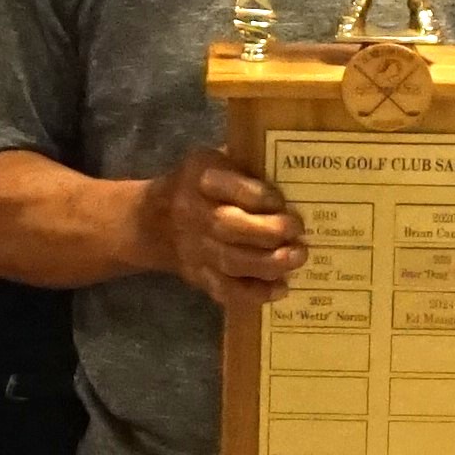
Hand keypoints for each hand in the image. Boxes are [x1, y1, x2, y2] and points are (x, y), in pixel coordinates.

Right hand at [141, 148, 306, 304]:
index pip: (230, 187)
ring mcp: (194, 249)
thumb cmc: (203, 186)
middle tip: (298, 232)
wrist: (157, 220)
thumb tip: (298, 177)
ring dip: (268, 263)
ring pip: (229, 261)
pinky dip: (255, 293)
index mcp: (200, 177)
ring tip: (297, 257)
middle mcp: (192, 213)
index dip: (260, 197)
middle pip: (228, 226)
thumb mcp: (218, 162)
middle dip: (268, 232)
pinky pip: (225, 290)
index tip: (283, 202)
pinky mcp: (198, 276)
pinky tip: (281, 288)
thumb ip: (248, 166)